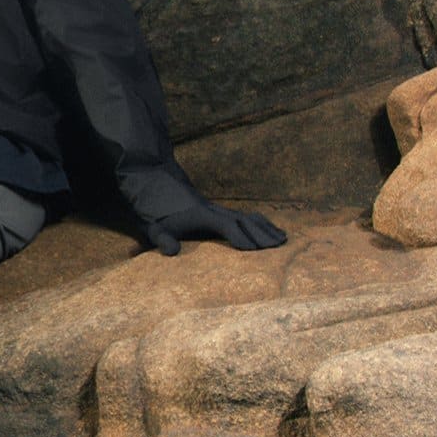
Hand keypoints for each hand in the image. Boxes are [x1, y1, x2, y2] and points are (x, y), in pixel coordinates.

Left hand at [143, 197, 286, 256]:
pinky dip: (260, 222)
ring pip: (247, 217)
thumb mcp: (153, 228)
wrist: (153, 184)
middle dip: (261, 233)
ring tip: (283, 238)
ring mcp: (218, 209)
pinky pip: (244, 215)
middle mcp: (214, 210)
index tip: (255, 250)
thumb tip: (172, 252)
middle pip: (243, 220)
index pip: (226, 226)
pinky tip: (270, 228)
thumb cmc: (154, 212)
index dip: (240, 237)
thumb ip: (162, 240)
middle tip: (279, 246)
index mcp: (202, 215)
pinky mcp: (218, 210)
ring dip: (265, 227)